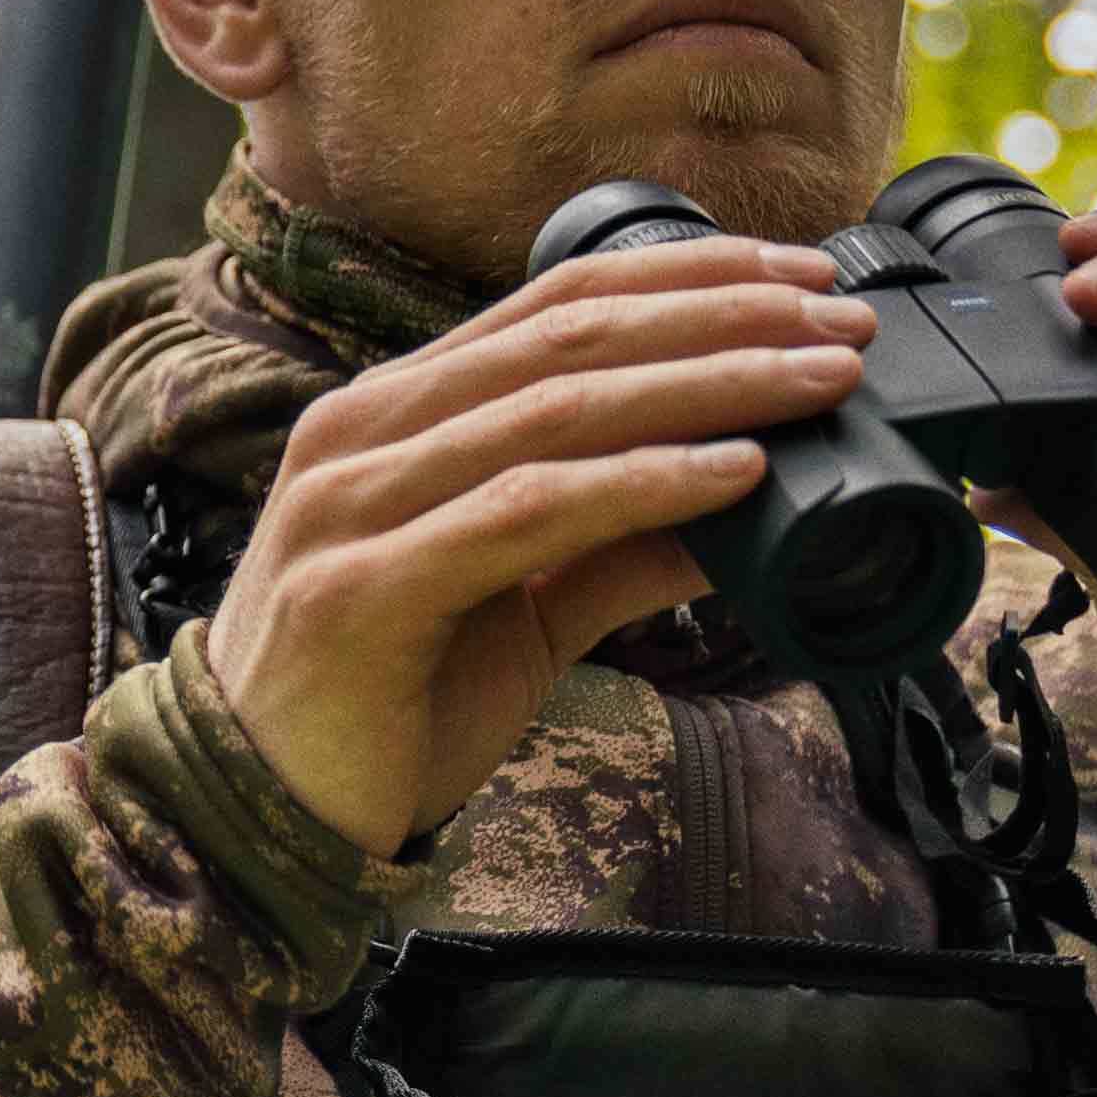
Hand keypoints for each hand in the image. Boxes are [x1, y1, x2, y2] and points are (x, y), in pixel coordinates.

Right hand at [197, 238, 879, 855]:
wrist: (255, 819)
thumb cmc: (384, 704)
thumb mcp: (524, 609)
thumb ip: (619, 548)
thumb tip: (756, 501)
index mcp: (396, 414)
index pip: (556, 302)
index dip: (688, 277)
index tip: (806, 280)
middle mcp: (365, 433)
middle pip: (569, 338)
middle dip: (722, 319)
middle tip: (841, 325)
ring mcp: (354, 505)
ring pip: (557, 410)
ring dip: (708, 384)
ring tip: (815, 382)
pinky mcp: (363, 591)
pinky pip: (526, 514)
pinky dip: (640, 483)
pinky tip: (732, 473)